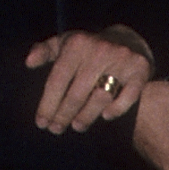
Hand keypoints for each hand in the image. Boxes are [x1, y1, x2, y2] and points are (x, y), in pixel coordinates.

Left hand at [27, 24, 153, 131]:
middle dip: (64, 115)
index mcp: (76, 44)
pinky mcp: (139, 71)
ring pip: (100, 98)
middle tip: (56, 129)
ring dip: (86, 116)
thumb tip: (29, 62)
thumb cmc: (89, 48)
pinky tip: (105, 117)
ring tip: (77, 126)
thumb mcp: (66, 43)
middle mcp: (98, 51)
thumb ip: (45, 51)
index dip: (48, 104)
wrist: (128, 40)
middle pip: (77, 93)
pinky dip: (116, 109)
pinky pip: (127, 97)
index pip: (58, 80)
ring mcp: (120, 61)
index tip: (42, 123)